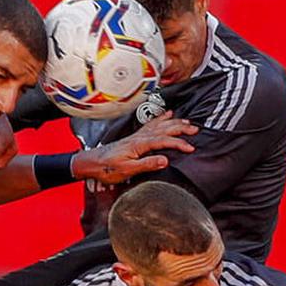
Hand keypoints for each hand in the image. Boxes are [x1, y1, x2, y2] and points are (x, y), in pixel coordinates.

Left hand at [72, 111, 197, 185]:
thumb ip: (146, 164)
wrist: (91, 163)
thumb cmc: (107, 168)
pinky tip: (166, 115)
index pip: (163, 141)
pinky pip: (150, 124)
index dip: (178, 143)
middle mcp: (139, 137)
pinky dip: (160, 118)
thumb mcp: (127, 170)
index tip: (190, 147)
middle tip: (195, 129)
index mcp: (139, 144)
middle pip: (164, 129)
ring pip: (159, 125)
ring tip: (187, 121)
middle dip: (181, 128)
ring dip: (174, 122)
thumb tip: (165, 160)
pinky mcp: (134, 138)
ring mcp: (136, 136)